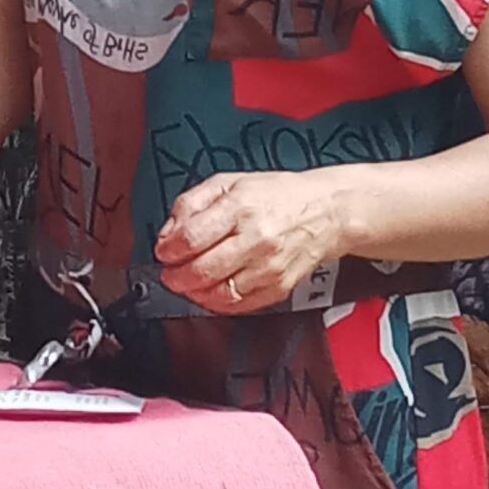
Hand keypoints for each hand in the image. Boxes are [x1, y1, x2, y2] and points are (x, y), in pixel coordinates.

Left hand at [153, 171, 345, 313]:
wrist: (326, 212)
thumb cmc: (277, 196)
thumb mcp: (228, 182)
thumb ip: (191, 204)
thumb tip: (168, 233)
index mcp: (240, 207)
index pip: (192, 238)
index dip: (169, 250)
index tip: (163, 252)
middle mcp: (256, 239)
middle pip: (202, 270)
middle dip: (176, 276)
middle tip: (169, 273)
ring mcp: (268, 267)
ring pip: (219, 294)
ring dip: (194, 293)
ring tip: (187, 284)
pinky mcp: (279, 287)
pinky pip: (240, 306)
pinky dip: (218, 304)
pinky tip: (210, 293)